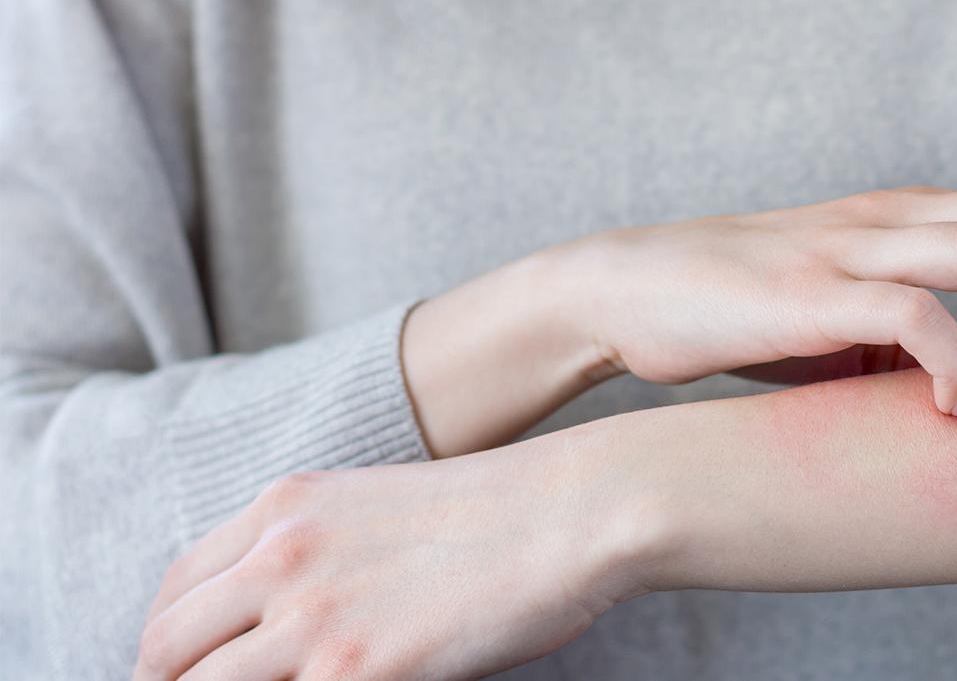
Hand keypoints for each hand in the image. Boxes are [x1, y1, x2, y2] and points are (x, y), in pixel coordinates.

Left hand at [132, 436, 656, 679]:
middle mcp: (279, 556)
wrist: (574, 510)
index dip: (168, 646)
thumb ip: (322, 550)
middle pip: (167, 648)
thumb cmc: (504, 513)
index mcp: (285, 509)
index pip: (177, 591)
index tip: (181, 674)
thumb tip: (295, 619)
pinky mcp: (354, 671)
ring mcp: (311, 618)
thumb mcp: (383, 507)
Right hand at [569, 184, 956, 412]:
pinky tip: (956, 407)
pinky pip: (905, 312)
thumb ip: (923, 327)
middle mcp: (894, 217)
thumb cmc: (748, 311)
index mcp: (914, 214)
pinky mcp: (804, 297)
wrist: (631, 291)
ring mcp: (851, 250)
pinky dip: (954, 358)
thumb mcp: (852, 311)